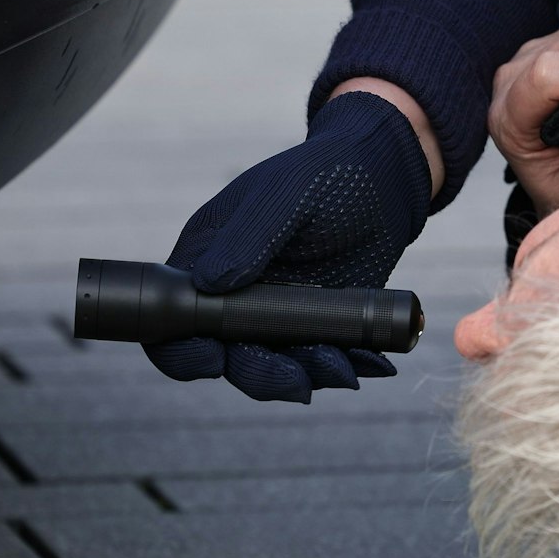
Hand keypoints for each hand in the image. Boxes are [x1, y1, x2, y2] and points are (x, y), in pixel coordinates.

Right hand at [142, 90, 431, 401]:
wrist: (386, 180)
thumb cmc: (324, 175)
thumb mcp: (283, 197)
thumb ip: (247, 239)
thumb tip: (209, 284)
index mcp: (206, 260)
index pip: (173, 320)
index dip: (184, 351)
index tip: (215, 360)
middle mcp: (234, 295)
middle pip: (227, 357)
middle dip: (261, 375)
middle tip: (299, 382)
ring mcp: (277, 314)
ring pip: (277, 366)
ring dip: (308, 376)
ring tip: (346, 370)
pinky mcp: (318, 324)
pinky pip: (322, 358)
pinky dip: (346, 366)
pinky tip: (373, 363)